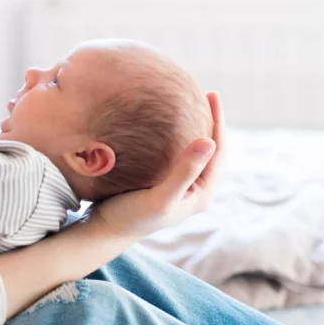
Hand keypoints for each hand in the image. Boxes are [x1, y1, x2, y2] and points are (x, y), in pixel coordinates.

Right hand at [87, 91, 225, 239]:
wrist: (105, 231)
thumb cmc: (131, 216)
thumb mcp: (159, 196)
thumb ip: (184, 171)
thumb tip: (210, 141)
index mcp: (202, 193)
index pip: (218, 150)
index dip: (218, 121)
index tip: (212, 93)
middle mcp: (195, 190)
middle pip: (211, 150)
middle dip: (210, 122)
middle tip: (204, 93)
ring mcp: (180, 188)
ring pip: (195, 152)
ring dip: (195, 128)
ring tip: (189, 104)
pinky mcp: (164, 184)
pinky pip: (179, 155)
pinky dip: (178, 136)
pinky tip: (165, 124)